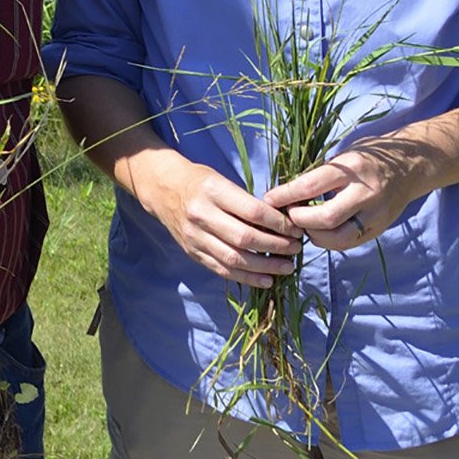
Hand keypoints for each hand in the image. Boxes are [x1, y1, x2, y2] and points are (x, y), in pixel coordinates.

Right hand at [126, 148, 301, 287]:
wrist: (162, 189)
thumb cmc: (199, 181)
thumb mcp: (221, 179)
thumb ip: (246, 201)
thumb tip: (282, 221)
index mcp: (212, 191)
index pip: (252, 211)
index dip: (278, 223)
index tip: (295, 228)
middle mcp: (201, 215)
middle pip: (245, 238)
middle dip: (276, 246)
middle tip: (296, 248)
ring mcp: (195, 237)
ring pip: (235, 258)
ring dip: (265, 266)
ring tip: (287, 267)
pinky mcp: (193, 252)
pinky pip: (222, 269)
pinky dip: (246, 278)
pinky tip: (266, 280)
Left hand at [265, 138, 423, 249]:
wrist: (409, 167)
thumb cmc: (367, 158)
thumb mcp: (343, 156)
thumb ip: (319, 175)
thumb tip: (284, 192)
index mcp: (353, 168)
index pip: (312, 185)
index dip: (286, 195)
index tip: (268, 199)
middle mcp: (366, 193)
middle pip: (326, 218)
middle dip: (299, 220)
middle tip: (286, 215)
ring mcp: (375, 215)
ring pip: (338, 237)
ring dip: (313, 235)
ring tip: (301, 225)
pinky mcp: (378, 230)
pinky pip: (348, 243)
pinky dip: (328, 241)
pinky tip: (317, 232)